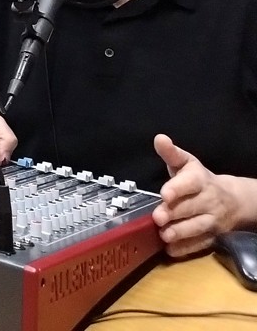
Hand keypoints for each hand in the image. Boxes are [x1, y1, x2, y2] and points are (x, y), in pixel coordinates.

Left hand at [152, 134, 256, 255]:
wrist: (232, 199)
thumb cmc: (198, 180)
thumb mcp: (186, 163)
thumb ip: (171, 153)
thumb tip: (159, 138)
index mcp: (200, 180)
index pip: (190, 183)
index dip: (177, 188)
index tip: (164, 194)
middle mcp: (209, 200)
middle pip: (191, 207)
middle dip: (174, 213)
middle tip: (157, 217)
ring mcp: (213, 220)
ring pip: (198, 227)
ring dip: (181, 232)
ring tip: (164, 235)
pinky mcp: (213, 236)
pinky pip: (201, 244)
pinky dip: (186, 248)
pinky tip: (171, 250)